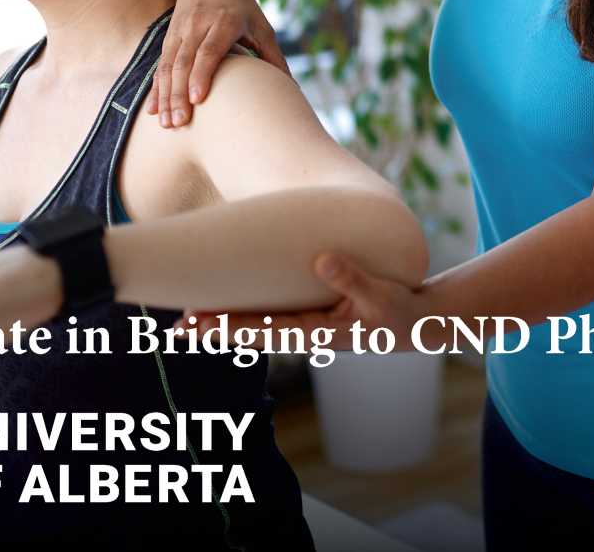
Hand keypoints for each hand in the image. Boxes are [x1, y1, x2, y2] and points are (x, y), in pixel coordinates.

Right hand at [150, 0, 287, 127]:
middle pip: (185, 63)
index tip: (198, 99)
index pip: (210, 51)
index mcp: (224, 22)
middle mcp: (198, 26)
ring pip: (168, 66)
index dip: (202, 75)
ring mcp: (180, 32)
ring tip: (165, 123)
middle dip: (179, 94)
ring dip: (165, 96)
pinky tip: (151, 110)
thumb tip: (293, 90)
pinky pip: (159, 66)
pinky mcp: (168, 38)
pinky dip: (155, 88)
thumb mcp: (262, 27)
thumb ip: (274, 57)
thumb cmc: (242, 7)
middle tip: (178, 123)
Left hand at [189, 252, 422, 353]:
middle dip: (215, 330)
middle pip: (251, 334)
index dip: (228, 325)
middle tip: (177, 327)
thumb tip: (321, 259)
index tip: (198, 321)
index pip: (263, 330)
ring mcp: (307, 327)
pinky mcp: (312, 317)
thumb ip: (352, 278)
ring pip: (257, 328)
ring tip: (191, 321)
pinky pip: (272, 319)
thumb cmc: (401, 312)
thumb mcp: (382, 296)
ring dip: (225, 326)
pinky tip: (229, 312)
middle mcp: (306, 333)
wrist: (417, 325)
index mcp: (317, 332)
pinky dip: (246, 317)